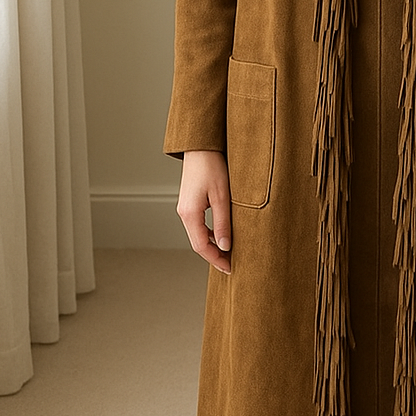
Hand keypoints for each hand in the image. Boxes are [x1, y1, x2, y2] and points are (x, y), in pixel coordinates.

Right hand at [177, 150, 231, 272]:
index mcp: (190, 214)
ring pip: (198, 235)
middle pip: (198, 243)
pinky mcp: (190, 203)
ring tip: (229, 253)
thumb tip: (226, 246)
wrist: (201, 147)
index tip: (230, 268)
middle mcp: (184, 213)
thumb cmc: (212, 166)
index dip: (216, 260)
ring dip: (212, 246)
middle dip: (214, 256)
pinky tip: (222, 235)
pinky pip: (199, 225)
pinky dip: (210, 234)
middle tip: (231, 265)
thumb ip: (223, 222)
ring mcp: (185, 208)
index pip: (201, 246)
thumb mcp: (222, 196)